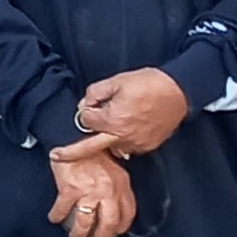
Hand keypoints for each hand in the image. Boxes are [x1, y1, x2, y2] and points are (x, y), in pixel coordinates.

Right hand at [47, 139, 135, 236]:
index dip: (120, 227)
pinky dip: (57, 216)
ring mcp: (89, 191)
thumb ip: (116, 186)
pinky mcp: (70, 190)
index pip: (127, 213)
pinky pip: (63, 210)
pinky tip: (54, 218)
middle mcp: (108, 190)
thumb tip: (113, 205)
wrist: (72, 136)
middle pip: (108, 223)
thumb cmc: (91, 150)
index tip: (114, 233)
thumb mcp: (113, 167)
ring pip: (86, 222)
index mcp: (121, 183)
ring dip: (79, 234)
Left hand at [72, 67, 188, 157]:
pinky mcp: (147, 146)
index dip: (86, 111)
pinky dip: (123, 139)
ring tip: (114, 126)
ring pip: (111, 146)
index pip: (86, 121)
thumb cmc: (150, 84)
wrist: (180, 91)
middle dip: (70, 152)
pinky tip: (130, 127)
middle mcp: (122, 136)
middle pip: (90, 147)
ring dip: (106, 140)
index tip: (91, 106)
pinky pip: (128, 147)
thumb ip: (95, 93)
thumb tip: (85, 104)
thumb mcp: (117, 81)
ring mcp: (135, 144)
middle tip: (56, 156)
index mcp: (112, 120)